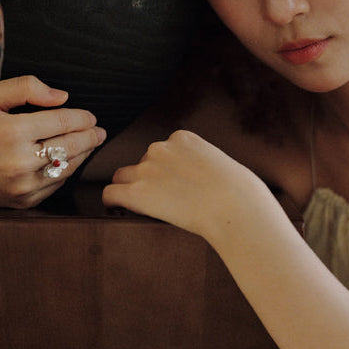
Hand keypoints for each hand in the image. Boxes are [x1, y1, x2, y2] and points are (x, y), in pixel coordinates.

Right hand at [0, 75, 105, 207]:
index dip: (83, 118)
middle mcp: (19, 161)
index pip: (63, 122)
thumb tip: (62, 96)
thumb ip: (25, 87)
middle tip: (99, 131)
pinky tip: (68, 162)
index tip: (91, 116)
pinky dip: (65, 173)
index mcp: (12, 132)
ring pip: (67, 168)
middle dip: (90, 136)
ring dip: (83, 155)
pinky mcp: (21, 202)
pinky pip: (54, 186)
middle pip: (71, 146)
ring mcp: (21, 185)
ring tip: (90, 144)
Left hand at [102, 129, 275, 244]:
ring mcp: (147, 169)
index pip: (162, 151)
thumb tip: (198, 178)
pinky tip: (118, 210)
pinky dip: (113, 202)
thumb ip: (201, 163)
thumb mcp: (220, 163)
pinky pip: (110, 193)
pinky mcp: (137, 192)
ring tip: (147, 208)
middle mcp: (160, 148)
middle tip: (166, 200)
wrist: (234, 206)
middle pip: (142, 163)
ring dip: (132, 190)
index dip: (166, 170)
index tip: (176, 185)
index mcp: (182, 138)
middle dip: (149, 179)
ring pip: (123, 177)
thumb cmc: (238, 191)